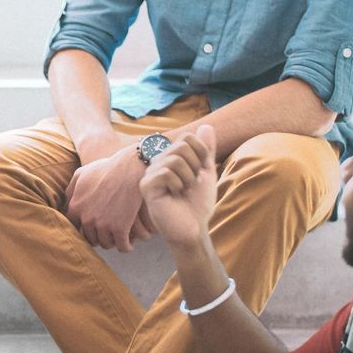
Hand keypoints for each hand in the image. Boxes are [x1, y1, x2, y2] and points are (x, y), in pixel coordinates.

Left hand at [66, 144, 154, 251]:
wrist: (130, 168)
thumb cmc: (107, 168)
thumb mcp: (82, 173)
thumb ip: (71, 189)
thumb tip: (66, 202)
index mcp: (75, 207)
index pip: (75, 227)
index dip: (84, 228)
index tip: (93, 227)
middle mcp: (86, 219)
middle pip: (90, 238)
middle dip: (98, 236)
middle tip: (107, 233)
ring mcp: (103, 225)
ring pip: (106, 243)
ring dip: (112, 242)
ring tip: (118, 238)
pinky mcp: (120, 229)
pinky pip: (122, 246)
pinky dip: (126, 247)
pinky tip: (129, 244)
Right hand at [138, 129, 218, 246]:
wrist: (194, 227)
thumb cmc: (197, 203)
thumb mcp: (206, 172)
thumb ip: (206, 150)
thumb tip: (206, 126)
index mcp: (170, 158)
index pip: (187, 138)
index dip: (201, 153)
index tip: (199, 172)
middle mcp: (157, 162)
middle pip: (182, 146)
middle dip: (195, 167)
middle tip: (190, 184)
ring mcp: (150, 173)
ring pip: (175, 159)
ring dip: (188, 178)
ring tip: (183, 190)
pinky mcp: (146, 186)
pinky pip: (166, 173)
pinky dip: (178, 184)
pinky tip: (174, 195)